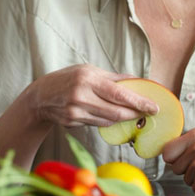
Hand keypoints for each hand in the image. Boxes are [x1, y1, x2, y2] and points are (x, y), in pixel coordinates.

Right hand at [27, 64, 158, 127]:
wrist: (41, 96)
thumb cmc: (68, 79)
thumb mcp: (89, 71)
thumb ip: (113, 78)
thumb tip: (137, 81)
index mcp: (88, 79)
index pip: (119, 94)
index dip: (139, 102)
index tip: (153, 107)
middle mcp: (81, 96)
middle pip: (116, 112)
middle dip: (135, 114)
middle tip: (148, 113)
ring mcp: (75, 112)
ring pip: (108, 121)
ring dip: (123, 119)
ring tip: (133, 115)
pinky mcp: (72, 123)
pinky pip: (97, 125)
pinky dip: (108, 121)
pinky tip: (111, 116)